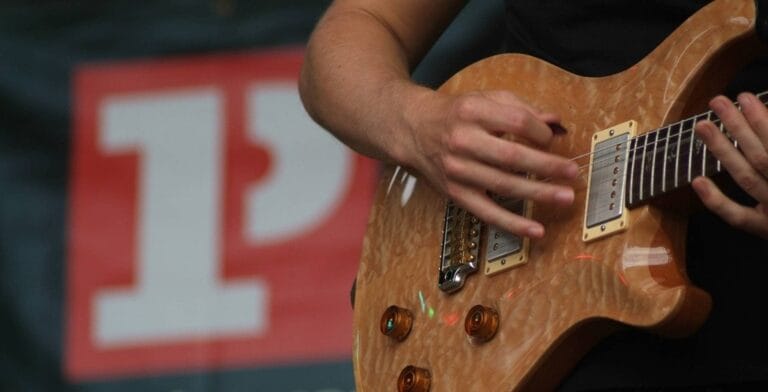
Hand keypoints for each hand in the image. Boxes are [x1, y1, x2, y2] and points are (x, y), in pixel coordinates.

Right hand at [400, 90, 578, 237]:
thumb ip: (520, 108)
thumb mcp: (484, 99)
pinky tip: (536, 231)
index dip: (540, 132)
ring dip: (538, 194)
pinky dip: (513, 224)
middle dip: (547, 167)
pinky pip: (487, 212)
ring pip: (504, 185)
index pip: (516, 122)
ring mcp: (458, 170)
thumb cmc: (455, 114)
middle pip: (512, 156)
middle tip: (573, 173)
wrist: (412, 129)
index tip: (551, 139)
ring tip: (565, 197)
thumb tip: (555, 122)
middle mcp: (463, 141)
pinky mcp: (456, 193)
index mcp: (473, 111)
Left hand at [693, 93, 767, 238]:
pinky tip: (697, 181)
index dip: (762, 119)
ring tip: (702, 126)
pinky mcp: (764, 229)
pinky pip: (738, 217)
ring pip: (745, 177)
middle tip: (718, 102)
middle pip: (761, 155)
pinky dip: (716, 201)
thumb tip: (767, 117)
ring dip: (722, 151)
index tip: (746, 97)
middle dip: (738, 127)